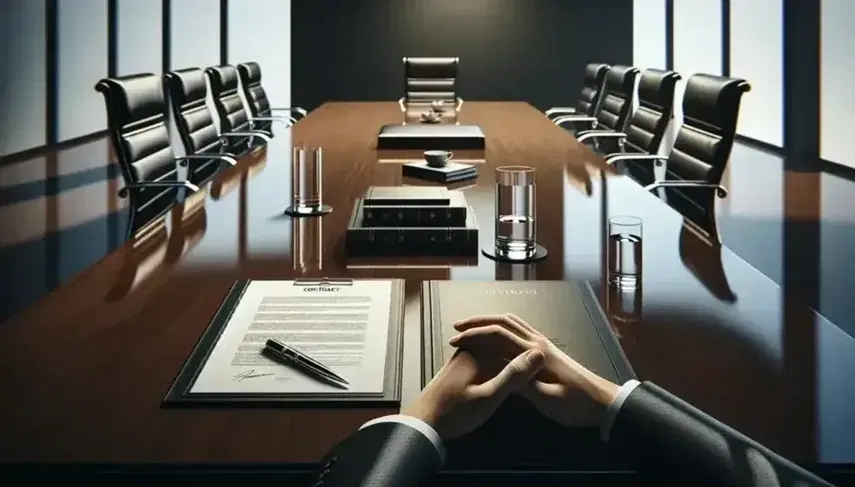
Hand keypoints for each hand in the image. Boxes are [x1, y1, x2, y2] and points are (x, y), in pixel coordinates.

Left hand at [403, 348, 543, 439]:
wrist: (423, 424)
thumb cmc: (454, 413)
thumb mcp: (489, 396)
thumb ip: (513, 374)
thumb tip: (537, 354)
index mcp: (477, 351)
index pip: (511, 342)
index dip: (529, 357)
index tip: (541, 370)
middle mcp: (468, 349)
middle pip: (502, 346)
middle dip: (517, 360)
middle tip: (531, 377)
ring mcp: (462, 359)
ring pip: (492, 355)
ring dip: (506, 366)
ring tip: (519, 382)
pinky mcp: (458, 369)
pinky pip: (483, 364)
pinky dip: (494, 372)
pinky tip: (498, 386)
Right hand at [448, 314, 619, 426]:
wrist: (602, 402)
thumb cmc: (576, 404)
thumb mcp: (547, 400)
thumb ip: (523, 383)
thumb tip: (499, 372)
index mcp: (536, 353)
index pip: (498, 335)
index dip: (475, 336)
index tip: (455, 341)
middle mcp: (538, 343)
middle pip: (504, 322)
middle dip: (478, 322)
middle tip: (457, 328)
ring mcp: (543, 344)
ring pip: (512, 323)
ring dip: (490, 322)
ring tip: (471, 329)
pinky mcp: (546, 350)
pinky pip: (519, 331)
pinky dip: (502, 329)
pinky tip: (494, 339)